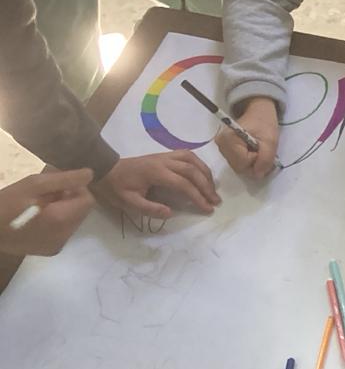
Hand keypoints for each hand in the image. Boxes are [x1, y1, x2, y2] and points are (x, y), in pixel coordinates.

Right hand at [0, 169, 95, 255]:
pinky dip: (56, 221)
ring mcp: (57, 245)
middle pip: (82, 212)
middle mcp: (64, 236)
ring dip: (63, 209)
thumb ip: (64, 179)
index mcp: (61, 219)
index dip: (77, 188)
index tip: (59, 182)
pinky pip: (63, 232)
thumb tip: (90, 174)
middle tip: (46, 192)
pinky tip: (37, 217)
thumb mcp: (32, 184)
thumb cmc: (5, 204)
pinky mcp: (49, 250)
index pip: (88, 200)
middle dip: (69, 198)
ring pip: (73, 222)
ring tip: (39, 204)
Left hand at [97, 152, 218, 218]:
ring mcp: (164, 156)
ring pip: (192, 159)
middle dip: (206, 186)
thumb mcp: (128, 202)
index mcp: (155, 172)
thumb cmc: (116, 187)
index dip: (198, 197)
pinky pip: (187, 155)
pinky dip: (199, 164)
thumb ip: (149, 208)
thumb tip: (171, 213)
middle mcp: (163, 161)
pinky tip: (202, 175)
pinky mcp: (164, 155)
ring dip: (205, 173)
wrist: (104, 168)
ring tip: (212, 188)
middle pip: (192, 170)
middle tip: (216, 201)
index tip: (208, 209)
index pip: (183, 184)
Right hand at [216, 97, 278, 180]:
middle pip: (239, 167)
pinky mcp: (225, 150)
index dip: (256, 160)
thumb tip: (257, 175)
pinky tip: (251, 150)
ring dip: (251, 162)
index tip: (262, 148)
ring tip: (256, 148)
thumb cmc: (264, 124)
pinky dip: (247, 160)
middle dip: (254, 163)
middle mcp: (220, 144)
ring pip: (239, 167)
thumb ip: (265, 160)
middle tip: (260, 150)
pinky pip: (238, 163)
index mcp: (228, 139)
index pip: (242, 163)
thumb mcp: (271, 141)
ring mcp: (221, 148)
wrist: (259, 114)